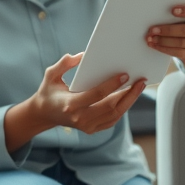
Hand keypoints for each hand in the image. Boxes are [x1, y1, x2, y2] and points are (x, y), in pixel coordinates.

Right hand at [31, 53, 145, 133]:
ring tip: (139, 87)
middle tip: (141, 81)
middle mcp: (80, 118)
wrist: (44, 114)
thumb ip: (64, 64)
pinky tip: (130, 97)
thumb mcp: (51, 75)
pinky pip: (112, 119)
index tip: (125, 75)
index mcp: (70, 105)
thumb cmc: (49, 91)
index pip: (96, 95)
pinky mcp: (92, 129)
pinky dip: (123, 108)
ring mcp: (87, 126)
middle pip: (111, 106)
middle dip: (128, 93)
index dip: (112, 85)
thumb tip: (83, 56)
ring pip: (115, 114)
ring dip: (129, 101)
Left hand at [146, 4, 184, 70]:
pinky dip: (164, 48)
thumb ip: (181, 17)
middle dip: (167, 30)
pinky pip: (177, 52)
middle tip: (153, 29)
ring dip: (163, 40)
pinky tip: (155, 45)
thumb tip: (159, 14)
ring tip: (151, 38)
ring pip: (180, 43)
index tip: (172, 10)